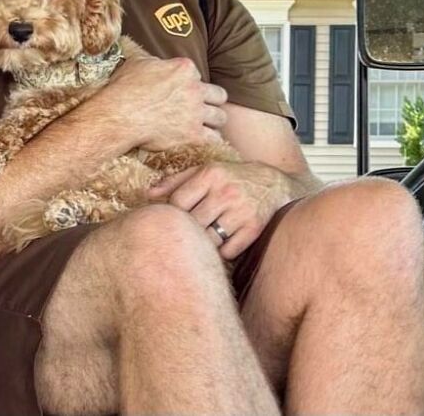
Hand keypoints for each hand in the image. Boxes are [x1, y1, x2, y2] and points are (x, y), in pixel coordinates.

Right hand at [99, 55, 227, 153]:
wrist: (120, 115)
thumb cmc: (124, 88)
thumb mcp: (137, 62)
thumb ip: (152, 59)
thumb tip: (152, 59)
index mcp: (184, 69)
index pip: (197, 74)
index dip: (189, 82)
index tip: (181, 90)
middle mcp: (195, 89)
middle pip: (219, 95)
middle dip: (212, 101)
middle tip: (202, 107)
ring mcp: (196, 113)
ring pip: (221, 117)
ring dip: (213, 121)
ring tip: (206, 125)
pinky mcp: (194, 135)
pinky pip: (214, 138)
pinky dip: (209, 139)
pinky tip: (201, 140)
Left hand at [148, 160, 292, 259]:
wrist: (276, 183)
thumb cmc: (232, 177)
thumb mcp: (206, 170)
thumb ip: (176, 181)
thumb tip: (147, 195)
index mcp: (210, 174)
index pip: (178, 201)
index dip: (173, 214)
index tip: (175, 219)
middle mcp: (225, 191)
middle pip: (192, 222)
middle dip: (187, 232)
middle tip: (186, 236)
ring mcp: (241, 210)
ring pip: (209, 239)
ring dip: (204, 244)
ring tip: (202, 242)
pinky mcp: (255, 228)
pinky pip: (228, 251)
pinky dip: (223, 252)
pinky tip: (222, 245)